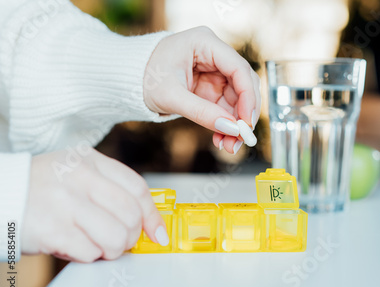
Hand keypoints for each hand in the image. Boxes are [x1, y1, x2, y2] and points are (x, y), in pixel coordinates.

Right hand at [21, 149, 165, 262]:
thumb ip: (109, 189)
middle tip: (120, 241)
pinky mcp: (52, 229)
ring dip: (112, 250)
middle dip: (132, 237)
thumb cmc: (41, 188)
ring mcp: (65, 202)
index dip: (153, 215)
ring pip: (117, 237)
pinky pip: (91, 252)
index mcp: (90, 160)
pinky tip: (74, 246)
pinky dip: (87, 256)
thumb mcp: (77, 173)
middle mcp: (80, 177)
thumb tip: (146, 221)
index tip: (157, 233)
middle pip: (131, 215)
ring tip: (97, 245)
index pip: (138, 188)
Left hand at [144, 26, 260, 153]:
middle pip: (243, 84)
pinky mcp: (211, 88)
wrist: (128, 81)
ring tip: (230, 145)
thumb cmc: (144, 77)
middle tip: (241, 138)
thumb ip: (202, 112)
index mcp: (204, 43)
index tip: (247, 120)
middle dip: (243, 114)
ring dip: (235, 124)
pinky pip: (226, 108)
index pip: (238, 67)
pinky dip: (226, 124)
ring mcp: (214, 72)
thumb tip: (231, 128)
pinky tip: (222, 140)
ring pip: (237, 100)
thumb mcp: (171, 96)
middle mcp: (214, 55)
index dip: (247, 95)